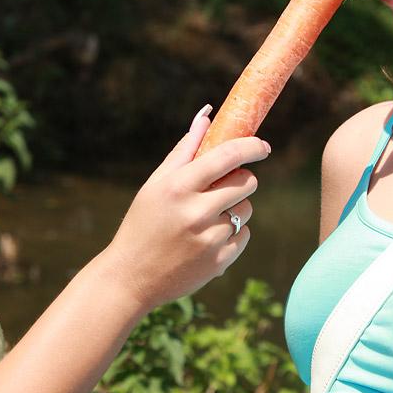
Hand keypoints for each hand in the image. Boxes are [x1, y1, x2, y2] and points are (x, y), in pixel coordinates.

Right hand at [99, 105, 268, 313]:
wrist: (131, 277)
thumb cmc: (143, 223)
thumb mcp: (156, 184)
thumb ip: (185, 149)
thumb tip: (207, 115)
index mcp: (178, 187)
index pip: (227, 156)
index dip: (251, 146)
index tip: (262, 145)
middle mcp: (195, 212)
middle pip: (246, 182)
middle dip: (241, 179)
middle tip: (224, 185)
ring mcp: (209, 239)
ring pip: (246, 209)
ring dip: (235, 208)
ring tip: (206, 218)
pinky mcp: (219, 262)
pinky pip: (244, 235)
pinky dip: (232, 234)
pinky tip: (206, 239)